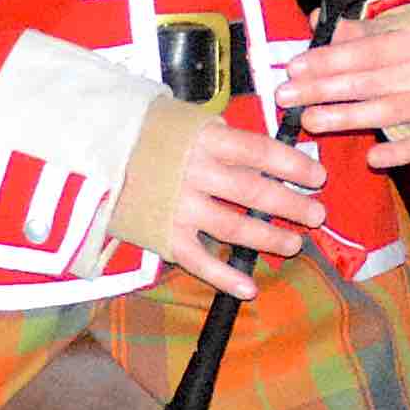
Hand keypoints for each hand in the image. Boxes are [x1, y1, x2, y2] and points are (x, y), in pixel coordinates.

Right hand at [119, 94, 325, 296]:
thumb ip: (222, 136)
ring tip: (294, 244)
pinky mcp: (163, 235)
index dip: (293, 164)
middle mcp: (196, 173)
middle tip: (317, 214)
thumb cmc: (148, 135)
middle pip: (255, 193)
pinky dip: (225, 277)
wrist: (92, 154)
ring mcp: (180, 207)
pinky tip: (250, 288)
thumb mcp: (186, 120)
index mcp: (205, 139)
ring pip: (234, 228)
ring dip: (269, 239)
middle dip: (291, 205)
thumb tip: (266, 151)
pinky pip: (199, 260)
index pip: (260, 152)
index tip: (317, 176)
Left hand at [289, 3, 409, 165]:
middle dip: (322, 89)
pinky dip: (400, 152)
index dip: (326, 59)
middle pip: (366, 81)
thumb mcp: (394, 29)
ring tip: (309, 121)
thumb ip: (355, 30)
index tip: (293, 68)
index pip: (362, 50)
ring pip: (385, 111)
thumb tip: (316, 20)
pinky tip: (372, 157)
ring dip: (346, 117)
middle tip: (285, 98)